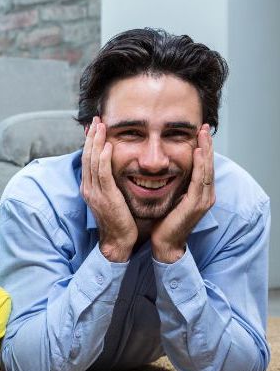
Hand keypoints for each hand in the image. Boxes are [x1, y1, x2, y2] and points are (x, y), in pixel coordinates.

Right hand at [81, 117, 136, 261]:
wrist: (118, 241)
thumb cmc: (119, 221)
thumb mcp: (112, 198)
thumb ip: (111, 184)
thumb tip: (116, 170)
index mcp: (89, 188)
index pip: (87, 160)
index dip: (91, 142)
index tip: (95, 128)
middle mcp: (88, 188)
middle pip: (87, 156)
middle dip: (91, 137)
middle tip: (96, 120)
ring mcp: (94, 192)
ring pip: (92, 161)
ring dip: (97, 142)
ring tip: (101, 126)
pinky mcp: (104, 196)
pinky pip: (102, 173)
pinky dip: (103, 158)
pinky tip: (108, 146)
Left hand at [151, 124, 214, 262]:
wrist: (164, 244)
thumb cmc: (164, 222)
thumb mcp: (170, 198)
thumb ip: (172, 184)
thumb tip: (162, 169)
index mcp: (199, 192)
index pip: (203, 166)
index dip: (203, 148)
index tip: (199, 132)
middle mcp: (205, 194)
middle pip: (208, 164)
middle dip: (207, 144)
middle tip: (204, 126)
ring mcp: (203, 199)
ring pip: (207, 169)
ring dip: (206, 150)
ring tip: (203, 133)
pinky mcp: (196, 204)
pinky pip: (200, 180)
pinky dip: (200, 165)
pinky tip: (198, 152)